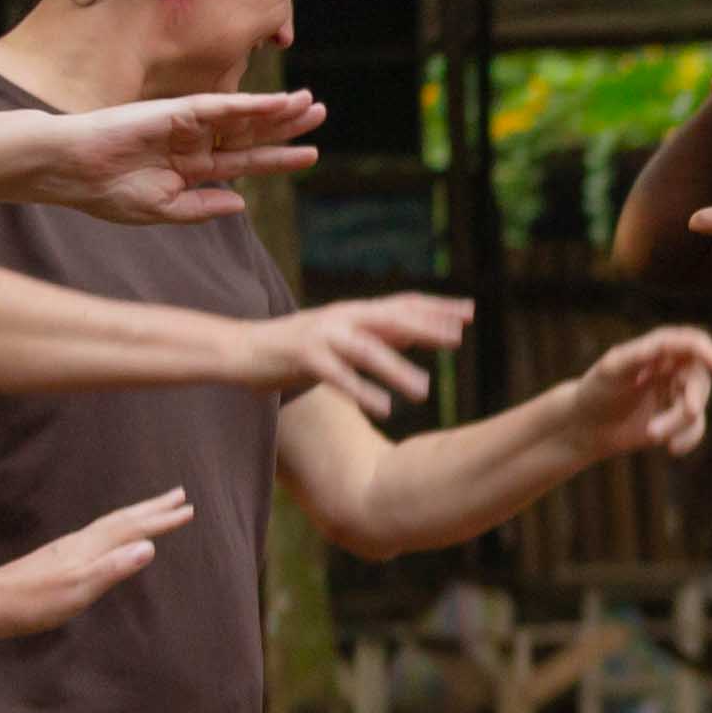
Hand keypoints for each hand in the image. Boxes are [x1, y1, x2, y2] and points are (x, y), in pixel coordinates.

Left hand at [0, 490, 190, 642]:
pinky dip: (116, 529)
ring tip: (152, 510)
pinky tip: (111, 538)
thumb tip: (150, 547)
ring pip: (110, 524)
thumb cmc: (31, 604)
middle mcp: (80, 542)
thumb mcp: (77, 592)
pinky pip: (98, 534)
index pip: (133, 529)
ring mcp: (67, 549)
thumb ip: (112, 569)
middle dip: (152, 507)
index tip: (189, 510)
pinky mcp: (58, 558)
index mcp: (88, 548)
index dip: (161, 520)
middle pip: (122, 518)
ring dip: (136, 515)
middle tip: (179, 494)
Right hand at [35, 88, 325, 225]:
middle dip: (286, 126)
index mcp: (191, 169)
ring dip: (275, 110)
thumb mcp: (162, 210)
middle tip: (320, 116)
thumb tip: (241, 205)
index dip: (278, 159)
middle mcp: (194, 143)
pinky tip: (277, 103)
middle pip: (251, 133)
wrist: (73, 172)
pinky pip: (221, 107)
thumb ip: (202, 206)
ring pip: (242, 116)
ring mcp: (187, 125)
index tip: (311, 155)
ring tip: (309, 104)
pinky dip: (249, 104)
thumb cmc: (108, 193)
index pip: (245, 162)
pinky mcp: (177, 111)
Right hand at [241, 293, 473, 415]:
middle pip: (391, 318)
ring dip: (397, 370)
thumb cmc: (296, 349)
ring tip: (424, 391)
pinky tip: (383, 408)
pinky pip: (338, 376)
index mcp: (354, 312)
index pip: (404, 304)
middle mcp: (342, 317)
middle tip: (459, 338)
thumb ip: (377, 334)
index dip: (437, 307)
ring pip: (367, 350)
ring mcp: (323, 335)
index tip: (470, 312)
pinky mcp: (304, 356)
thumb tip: (418, 334)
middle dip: (426, 326)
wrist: (241, 349)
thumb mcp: (342, 337)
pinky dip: (361, 391)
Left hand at [564, 320, 711, 458]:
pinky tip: (672, 449)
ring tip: (651, 435)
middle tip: (675, 420)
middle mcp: (673, 367)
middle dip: (690, 402)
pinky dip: (689, 439)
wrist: (586, 426)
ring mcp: (677, 393)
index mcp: (659, 347)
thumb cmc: (596, 391)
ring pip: (698, 406)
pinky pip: (697, 428)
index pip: (693, 342)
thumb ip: (640, 354)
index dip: (710, 353)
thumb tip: (667, 344)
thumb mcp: (613, 368)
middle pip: (700, 379)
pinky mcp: (678, 418)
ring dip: (679, 424)